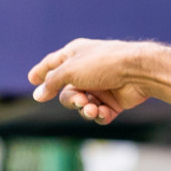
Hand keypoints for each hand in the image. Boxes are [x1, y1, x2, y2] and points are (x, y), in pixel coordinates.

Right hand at [28, 38, 152, 124]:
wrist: (138, 72)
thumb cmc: (103, 64)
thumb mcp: (70, 70)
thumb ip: (52, 82)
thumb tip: (37, 94)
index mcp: (76, 54)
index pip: (54, 63)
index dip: (42, 71)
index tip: (32, 79)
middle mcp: (88, 70)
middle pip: (67, 91)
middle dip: (70, 99)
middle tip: (79, 100)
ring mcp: (102, 86)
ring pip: (83, 105)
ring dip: (85, 109)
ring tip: (92, 108)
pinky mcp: (115, 101)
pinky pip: (100, 113)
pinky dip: (99, 115)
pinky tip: (103, 112)